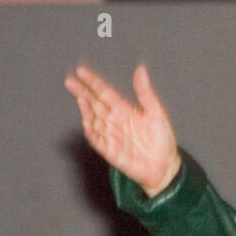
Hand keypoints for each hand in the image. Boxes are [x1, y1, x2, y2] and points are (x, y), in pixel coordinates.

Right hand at [65, 64, 180, 197]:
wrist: (165, 166)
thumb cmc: (162, 140)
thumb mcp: (156, 113)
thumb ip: (145, 92)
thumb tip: (140, 69)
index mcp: (124, 109)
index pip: (105, 92)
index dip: (93, 82)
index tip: (81, 71)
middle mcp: (114, 120)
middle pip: (94, 102)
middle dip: (82, 91)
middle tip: (70, 80)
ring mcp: (110, 134)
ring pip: (92, 118)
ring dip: (85, 108)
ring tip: (79, 95)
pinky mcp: (109, 150)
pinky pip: (95, 138)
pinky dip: (90, 130)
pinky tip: (87, 120)